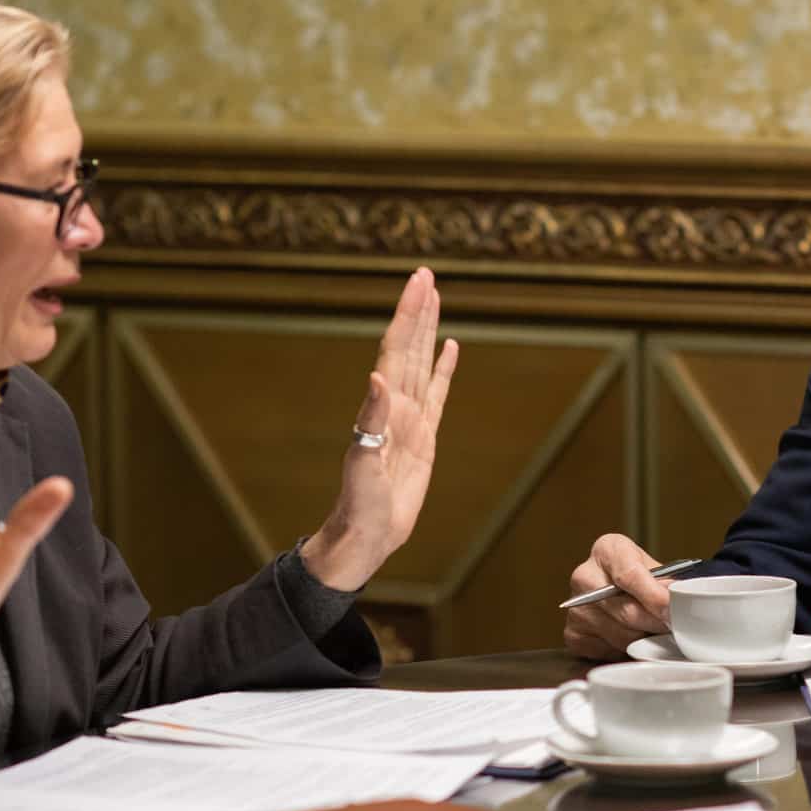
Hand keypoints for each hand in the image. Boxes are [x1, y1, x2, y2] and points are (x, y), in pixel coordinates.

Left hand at [301, 269, 459, 590]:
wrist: (364, 536)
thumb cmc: (359, 507)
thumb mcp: (363, 466)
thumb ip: (371, 421)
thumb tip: (378, 377)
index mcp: (383, 407)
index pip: (398, 349)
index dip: (408, 315)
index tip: (419, 282)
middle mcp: (396, 406)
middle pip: (410, 347)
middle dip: (418, 310)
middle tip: (426, 274)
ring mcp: (411, 419)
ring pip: (423, 363)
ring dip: (429, 330)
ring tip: (436, 298)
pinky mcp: (424, 437)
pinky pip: (438, 393)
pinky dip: (444, 368)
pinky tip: (450, 348)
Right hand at [563, 533, 674, 659]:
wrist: (619, 593)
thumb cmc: (641, 579)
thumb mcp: (657, 571)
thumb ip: (667, 585)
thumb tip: (684, 601)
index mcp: (607, 550)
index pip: (629, 575)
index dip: (654, 596)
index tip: (672, 610)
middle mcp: (584, 576)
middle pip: (626, 610)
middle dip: (656, 622)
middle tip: (675, 628)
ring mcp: (576, 607)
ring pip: (621, 636)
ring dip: (644, 639)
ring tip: (656, 632)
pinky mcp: (574, 634)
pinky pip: (609, 651)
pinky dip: (626, 649)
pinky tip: (633, 638)